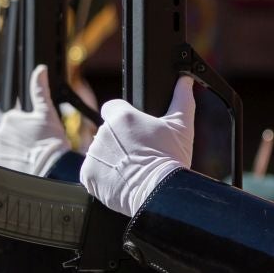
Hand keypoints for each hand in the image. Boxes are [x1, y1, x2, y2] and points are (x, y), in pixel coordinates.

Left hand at [0, 67, 71, 176]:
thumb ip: (40, 89)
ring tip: (33, 156)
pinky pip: (4, 160)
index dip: (30, 127)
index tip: (39, 134)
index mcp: (10, 117)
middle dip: (22, 138)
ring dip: (17, 150)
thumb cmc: (52, 141)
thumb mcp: (48, 113)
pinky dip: (12, 162)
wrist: (52, 169)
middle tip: (37, 145)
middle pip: (11, 134)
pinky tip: (25, 164)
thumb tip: (40, 68)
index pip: (18, 120)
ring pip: (8, 147)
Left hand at [81, 77, 194, 219]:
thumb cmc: (171, 158)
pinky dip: (104, 176)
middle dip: (120, 141)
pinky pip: (93, 172)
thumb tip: (185, 80)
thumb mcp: (182, 126)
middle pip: (107, 132)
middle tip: (139, 154)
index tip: (134, 131)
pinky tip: (122, 180)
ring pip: (100, 152)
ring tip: (132, 169)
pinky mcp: (88, 175)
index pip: (112, 107)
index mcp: (122, 116)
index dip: (123, 118)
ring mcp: (93, 154)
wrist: (159, 193)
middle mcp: (103, 132)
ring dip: (112, 158)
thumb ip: (182, 99)